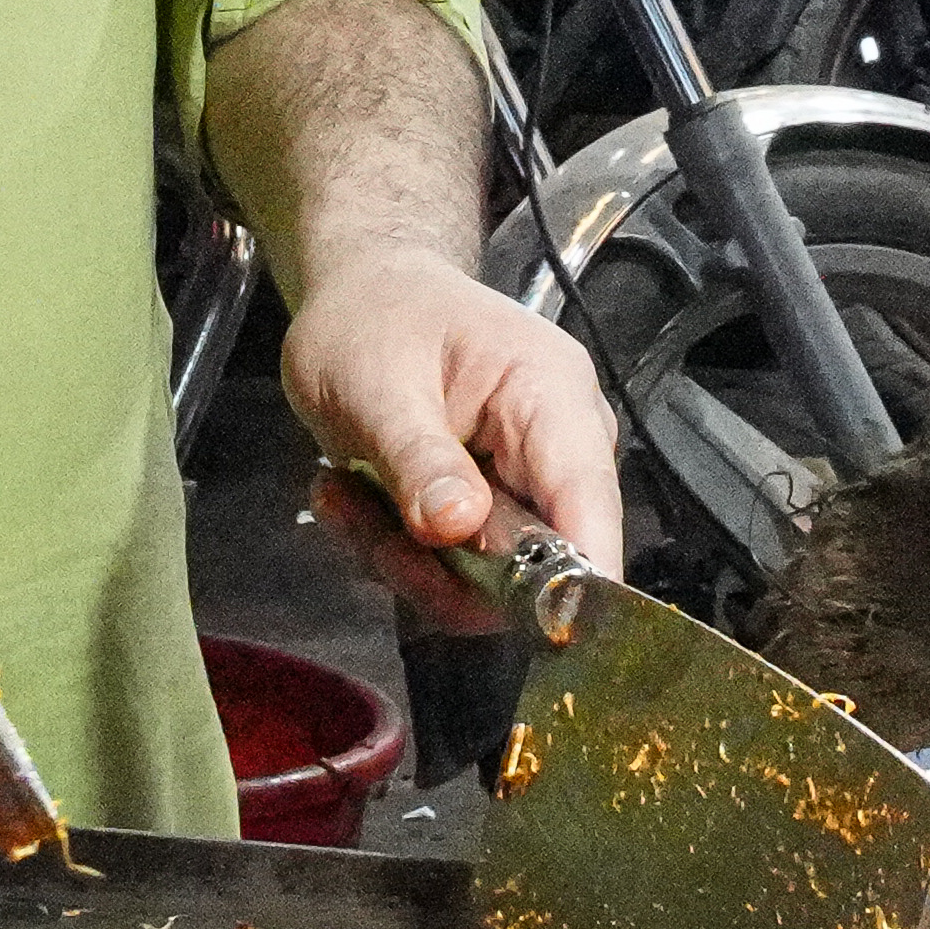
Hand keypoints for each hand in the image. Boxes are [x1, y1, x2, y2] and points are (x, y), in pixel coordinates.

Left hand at [279, 250, 620, 632]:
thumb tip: (457, 527)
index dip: (578, 576)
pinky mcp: (490, 519)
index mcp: (551, 397)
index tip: (539, 629)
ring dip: (403, 558)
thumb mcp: (374, 382)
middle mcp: (557, 452)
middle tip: (360, 520)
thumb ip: (417, 456)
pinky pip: (455, 575)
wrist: (361, 299)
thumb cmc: (373, 319)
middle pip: (536, 563)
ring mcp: (525, 490)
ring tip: (341, 493)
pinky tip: (349, 495)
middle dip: (440, 567)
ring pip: (487, 583)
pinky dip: (394, 551)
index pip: (588, 501)